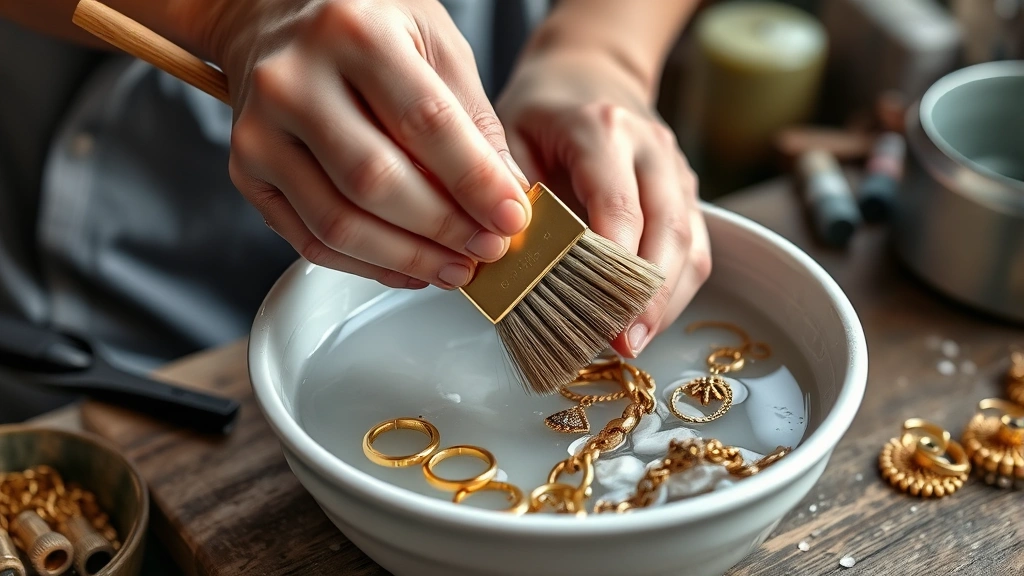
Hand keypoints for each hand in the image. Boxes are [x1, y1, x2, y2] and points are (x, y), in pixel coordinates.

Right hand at [198, 0, 532, 288]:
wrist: (271, 16)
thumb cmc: (364, 25)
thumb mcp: (433, 41)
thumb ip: (472, 119)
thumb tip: (505, 198)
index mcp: (353, 32)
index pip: (424, 122)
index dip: (474, 181)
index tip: (512, 217)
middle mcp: (294, 80)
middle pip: (376, 181)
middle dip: (444, 229)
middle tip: (489, 249)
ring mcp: (259, 130)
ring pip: (339, 222)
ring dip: (408, 259)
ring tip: (455, 267)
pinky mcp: (247, 171)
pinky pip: (310, 239)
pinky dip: (367, 265)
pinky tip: (408, 268)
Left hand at [496, 49, 710, 357]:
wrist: (590, 70)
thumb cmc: (541, 109)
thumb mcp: (508, 135)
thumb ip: (512, 191)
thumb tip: (511, 260)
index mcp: (603, 128)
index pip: (619, 205)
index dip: (613, 264)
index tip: (597, 312)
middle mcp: (651, 148)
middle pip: (667, 229)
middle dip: (648, 294)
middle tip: (621, 343)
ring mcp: (676, 170)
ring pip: (690, 243)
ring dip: (667, 299)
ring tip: (634, 343)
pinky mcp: (686, 192)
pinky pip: (695, 246)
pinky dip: (675, 289)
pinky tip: (648, 320)